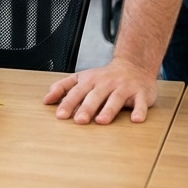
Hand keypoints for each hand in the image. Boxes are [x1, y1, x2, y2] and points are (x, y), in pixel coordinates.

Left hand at [43, 58, 158, 124]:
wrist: (133, 66)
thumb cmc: (104, 77)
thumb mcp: (81, 78)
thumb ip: (63, 87)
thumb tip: (46, 100)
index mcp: (90, 80)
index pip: (76, 92)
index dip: (68, 103)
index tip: (60, 115)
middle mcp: (106, 83)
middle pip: (95, 96)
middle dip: (86, 108)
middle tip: (79, 120)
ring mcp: (124, 88)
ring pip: (116, 99)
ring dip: (108, 110)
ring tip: (101, 121)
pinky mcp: (141, 94)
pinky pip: (141, 103)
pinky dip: (139, 111)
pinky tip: (136, 119)